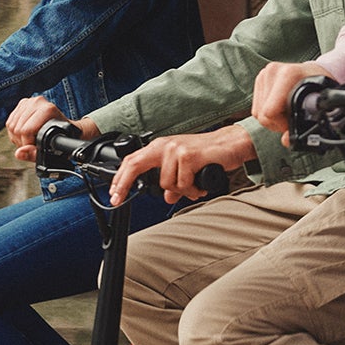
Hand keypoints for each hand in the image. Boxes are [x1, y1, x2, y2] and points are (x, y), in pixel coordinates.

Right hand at [8, 96, 81, 161]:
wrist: (69, 129)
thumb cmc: (64, 139)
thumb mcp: (54, 151)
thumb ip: (35, 154)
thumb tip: (19, 153)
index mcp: (47, 109)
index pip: (26, 130)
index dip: (28, 144)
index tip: (37, 148)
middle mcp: (37, 102)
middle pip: (17, 129)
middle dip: (23, 142)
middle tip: (34, 146)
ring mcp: (29, 101)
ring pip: (11, 126)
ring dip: (18, 139)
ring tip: (31, 141)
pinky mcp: (22, 104)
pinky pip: (9, 123)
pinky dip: (15, 133)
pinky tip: (26, 135)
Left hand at [110, 126, 256, 205]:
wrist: (231, 145)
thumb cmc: (209, 156)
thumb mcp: (186, 170)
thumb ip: (175, 183)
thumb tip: (168, 197)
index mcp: (160, 147)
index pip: (133, 160)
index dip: (120, 177)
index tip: (113, 193)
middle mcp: (165, 146)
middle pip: (135, 165)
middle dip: (123, 184)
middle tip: (117, 199)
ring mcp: (175, 149)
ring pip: (166, 183)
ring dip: (181, 191)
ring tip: (194, 187)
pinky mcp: (188, 156)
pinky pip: (182, 183)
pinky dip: (192, 189)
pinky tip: (200, 185)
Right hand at [252, 60, 328, 142]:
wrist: (315, 73)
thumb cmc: (319, 89)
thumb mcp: (318, 107)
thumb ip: (305, 126)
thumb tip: (286, 141)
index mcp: (288, 75)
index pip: (270, 111)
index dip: (282, 123)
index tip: (294, 120)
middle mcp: (273, 72)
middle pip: (262, 115)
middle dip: (277, 122)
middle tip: (292, 117)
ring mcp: (264, 74)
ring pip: (257, 113)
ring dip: (272, 118)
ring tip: (286, 111)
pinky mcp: (260, 79)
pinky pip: (256, 108)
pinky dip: (267, 112)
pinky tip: (279, 107)